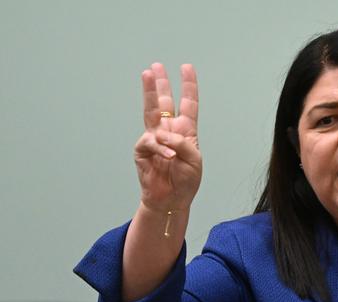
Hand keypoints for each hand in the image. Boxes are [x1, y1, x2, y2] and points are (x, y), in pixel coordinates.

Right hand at [134, 63, 201, 212]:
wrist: (171, 200)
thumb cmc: (185, 181)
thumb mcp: (194, 161)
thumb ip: (183, 144)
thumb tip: (163, 134)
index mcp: (186, 131)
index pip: (188, 105)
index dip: (188, 87)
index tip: (187, 68)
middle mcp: (169, 131)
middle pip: (164, 102)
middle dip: (161, 84)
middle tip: (157, 66)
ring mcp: (154, 139)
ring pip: (150, 111)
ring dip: (149, 92)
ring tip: (147, 74)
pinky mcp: (143, 150)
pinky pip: (151, 142)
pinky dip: (161, 147)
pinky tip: (169, 155)